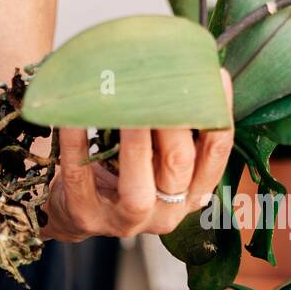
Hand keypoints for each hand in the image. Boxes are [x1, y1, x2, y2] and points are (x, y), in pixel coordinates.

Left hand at [43, 69, 233, 240]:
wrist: (75, 212)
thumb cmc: (120, 173)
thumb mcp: (154, 158)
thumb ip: (172, 130)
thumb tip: (188, 69)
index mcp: (189, 194)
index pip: (214, 156)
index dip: (218, 116)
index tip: (216, 76)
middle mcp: (166, 212)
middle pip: (178, 166)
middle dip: (171, 122)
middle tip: (160, 82)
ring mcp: (126, 220)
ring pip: (137, 187)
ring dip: (134, 142)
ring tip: (124, 101)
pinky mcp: (86, 216)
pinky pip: (81, 177)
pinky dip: (76, 144)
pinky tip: (72, 116)